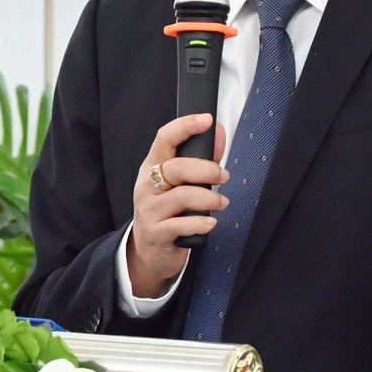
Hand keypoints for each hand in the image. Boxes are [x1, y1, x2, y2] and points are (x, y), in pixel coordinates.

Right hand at [127, 114, 228, 299]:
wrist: (149, 252)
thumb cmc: (168, 212)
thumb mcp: (180, 184)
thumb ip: (201, 159)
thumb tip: (219, 133)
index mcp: (152, 167)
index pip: (164, 138)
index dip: (185, 126)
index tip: (206, 120)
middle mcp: (147, 186)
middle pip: (177, 168)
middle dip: (207, 170)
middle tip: (224, 177)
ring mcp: (149, 210)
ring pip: (183, 196)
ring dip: (210, 199)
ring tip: (221, 204)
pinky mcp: (156, 233)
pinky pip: (183, 224)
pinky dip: (202, 223)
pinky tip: (210, 223)